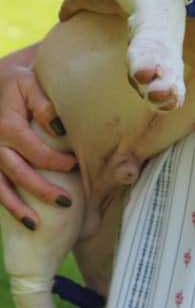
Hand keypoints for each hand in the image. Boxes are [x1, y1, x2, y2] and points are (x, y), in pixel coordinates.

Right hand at [0, 47, 77, 226]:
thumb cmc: (16, 82)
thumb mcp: (29, 83)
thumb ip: (43, 104)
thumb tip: (59, 126)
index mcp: (8, 126)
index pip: (34, 150)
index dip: (55, 161)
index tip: (74, 165)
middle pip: (18, 173)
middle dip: (41, 191)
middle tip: (65, 202)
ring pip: (1, 187)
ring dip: (17, 207)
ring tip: (35, 225)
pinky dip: (5, 203)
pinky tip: (20, 218)